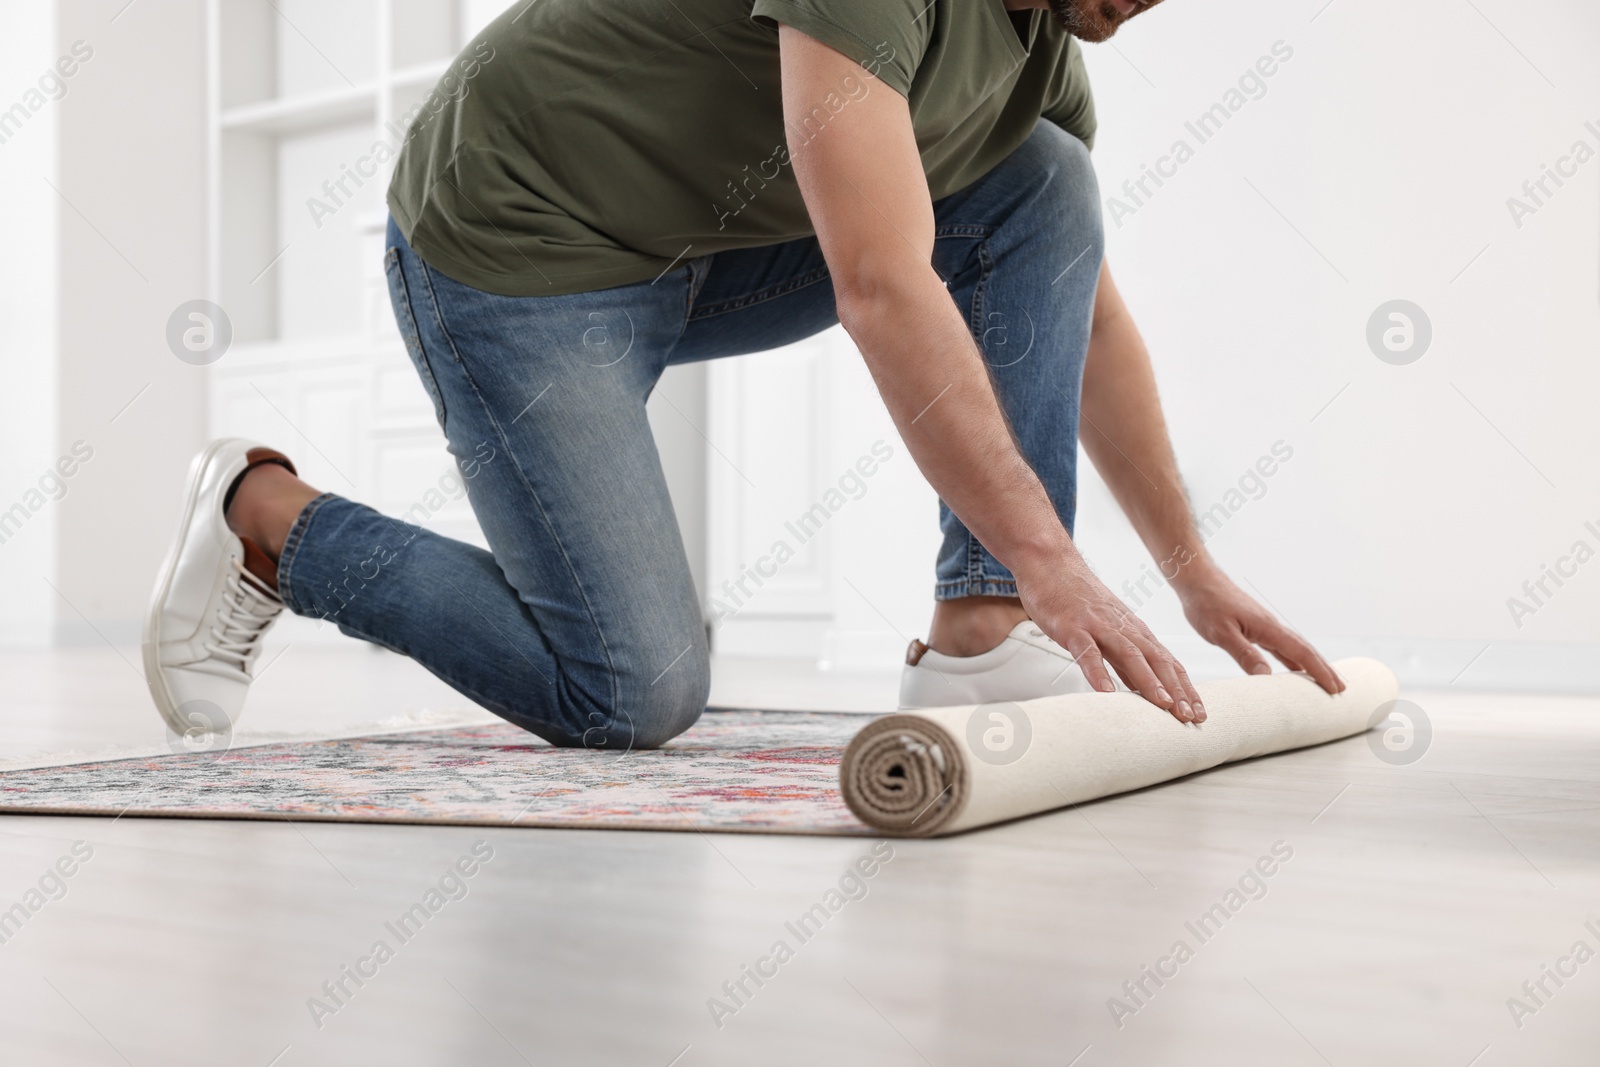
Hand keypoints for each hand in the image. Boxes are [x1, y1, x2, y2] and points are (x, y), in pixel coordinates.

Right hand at [1016, 552, 1207, 722]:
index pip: (1168, 663)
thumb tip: (1140, 690)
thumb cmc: (1077, 598)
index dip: (1185, 689)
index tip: (1198, 714)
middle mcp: (1123, 629)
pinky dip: (1098, 672)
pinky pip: (1087, 651)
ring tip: (1162, 705)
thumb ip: (1123, 660)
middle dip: (1177, 690)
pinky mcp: (1072, 627)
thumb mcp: (1108, 630)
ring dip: (1149, 682)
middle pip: (1157, 660)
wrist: (1051, 563)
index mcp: (1134, 631)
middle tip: (1191, 717)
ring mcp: (1099, 626)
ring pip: (1130, 655)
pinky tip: (1105, 692)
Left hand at [1174, 564, 1343, 694]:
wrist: (1197, 579)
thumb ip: (1244, 653)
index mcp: (1267, 627)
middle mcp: (1271, 626)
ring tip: (1324, 682)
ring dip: (1311, 665)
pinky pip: (1280, 646)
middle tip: (1341, 689)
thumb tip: (1266, 677)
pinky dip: (1292, 659)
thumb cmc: (1206, 603)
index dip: (1319, 671)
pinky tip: (1293, 669)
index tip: (1335, 688)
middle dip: (1323, 669)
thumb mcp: (1220, 633)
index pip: (1300, 652)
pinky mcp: (1255, 626)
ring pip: (1294, 648)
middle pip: (1305, 650)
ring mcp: (1264, 626)